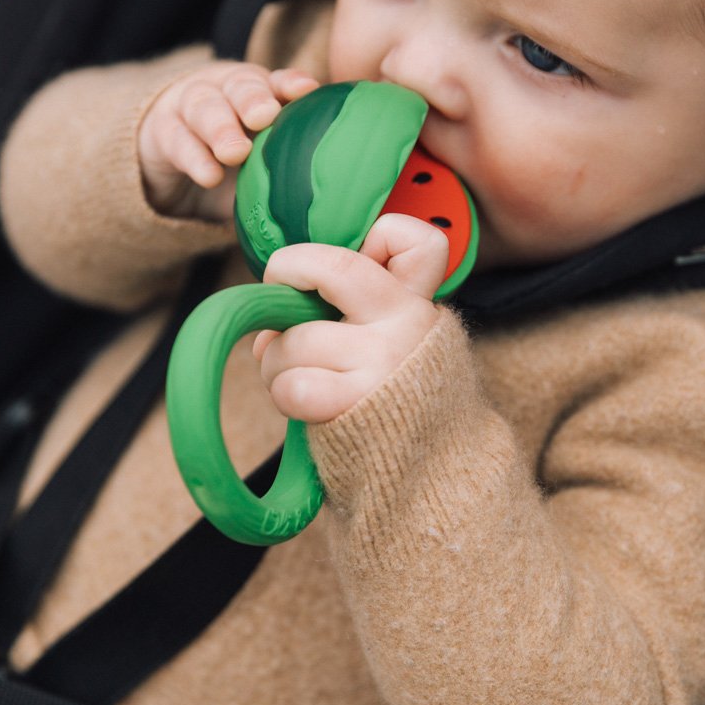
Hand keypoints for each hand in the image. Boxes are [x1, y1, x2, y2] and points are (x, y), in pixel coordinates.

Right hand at [139, 62, 318, 219]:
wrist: (171, 169)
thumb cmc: (231, 164)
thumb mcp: (261, 162)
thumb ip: (288, 168)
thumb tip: (333, 201)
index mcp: (258, 91)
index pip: (276, 82)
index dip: (290, 84)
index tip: (306, 91)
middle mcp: (225, 89)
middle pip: (239, 86)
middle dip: (253, 100)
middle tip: (265, 117)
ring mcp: (189, 105)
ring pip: (204, 107)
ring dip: (220, 127)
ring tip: (235, 152)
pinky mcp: (162, 130)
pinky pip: (177, 140)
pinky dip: (195, 157)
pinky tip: (209, 176)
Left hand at [253, 214, 448, 422]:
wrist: (431, 469)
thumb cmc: (389, 391)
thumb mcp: (394, 334)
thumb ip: (351, 305)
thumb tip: (273, 310)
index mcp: (415, 297)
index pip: (410, 236)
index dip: (376, 236)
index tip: (347, 269)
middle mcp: (407, 320)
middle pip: (330, 267)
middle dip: (285, 277)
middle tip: (282, 308)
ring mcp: (382, 359)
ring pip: (294, 338)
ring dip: (274, 360)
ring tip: (294, 375)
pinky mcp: (356, 402)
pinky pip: (292, 384)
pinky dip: (283, 393)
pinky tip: (303, 404)